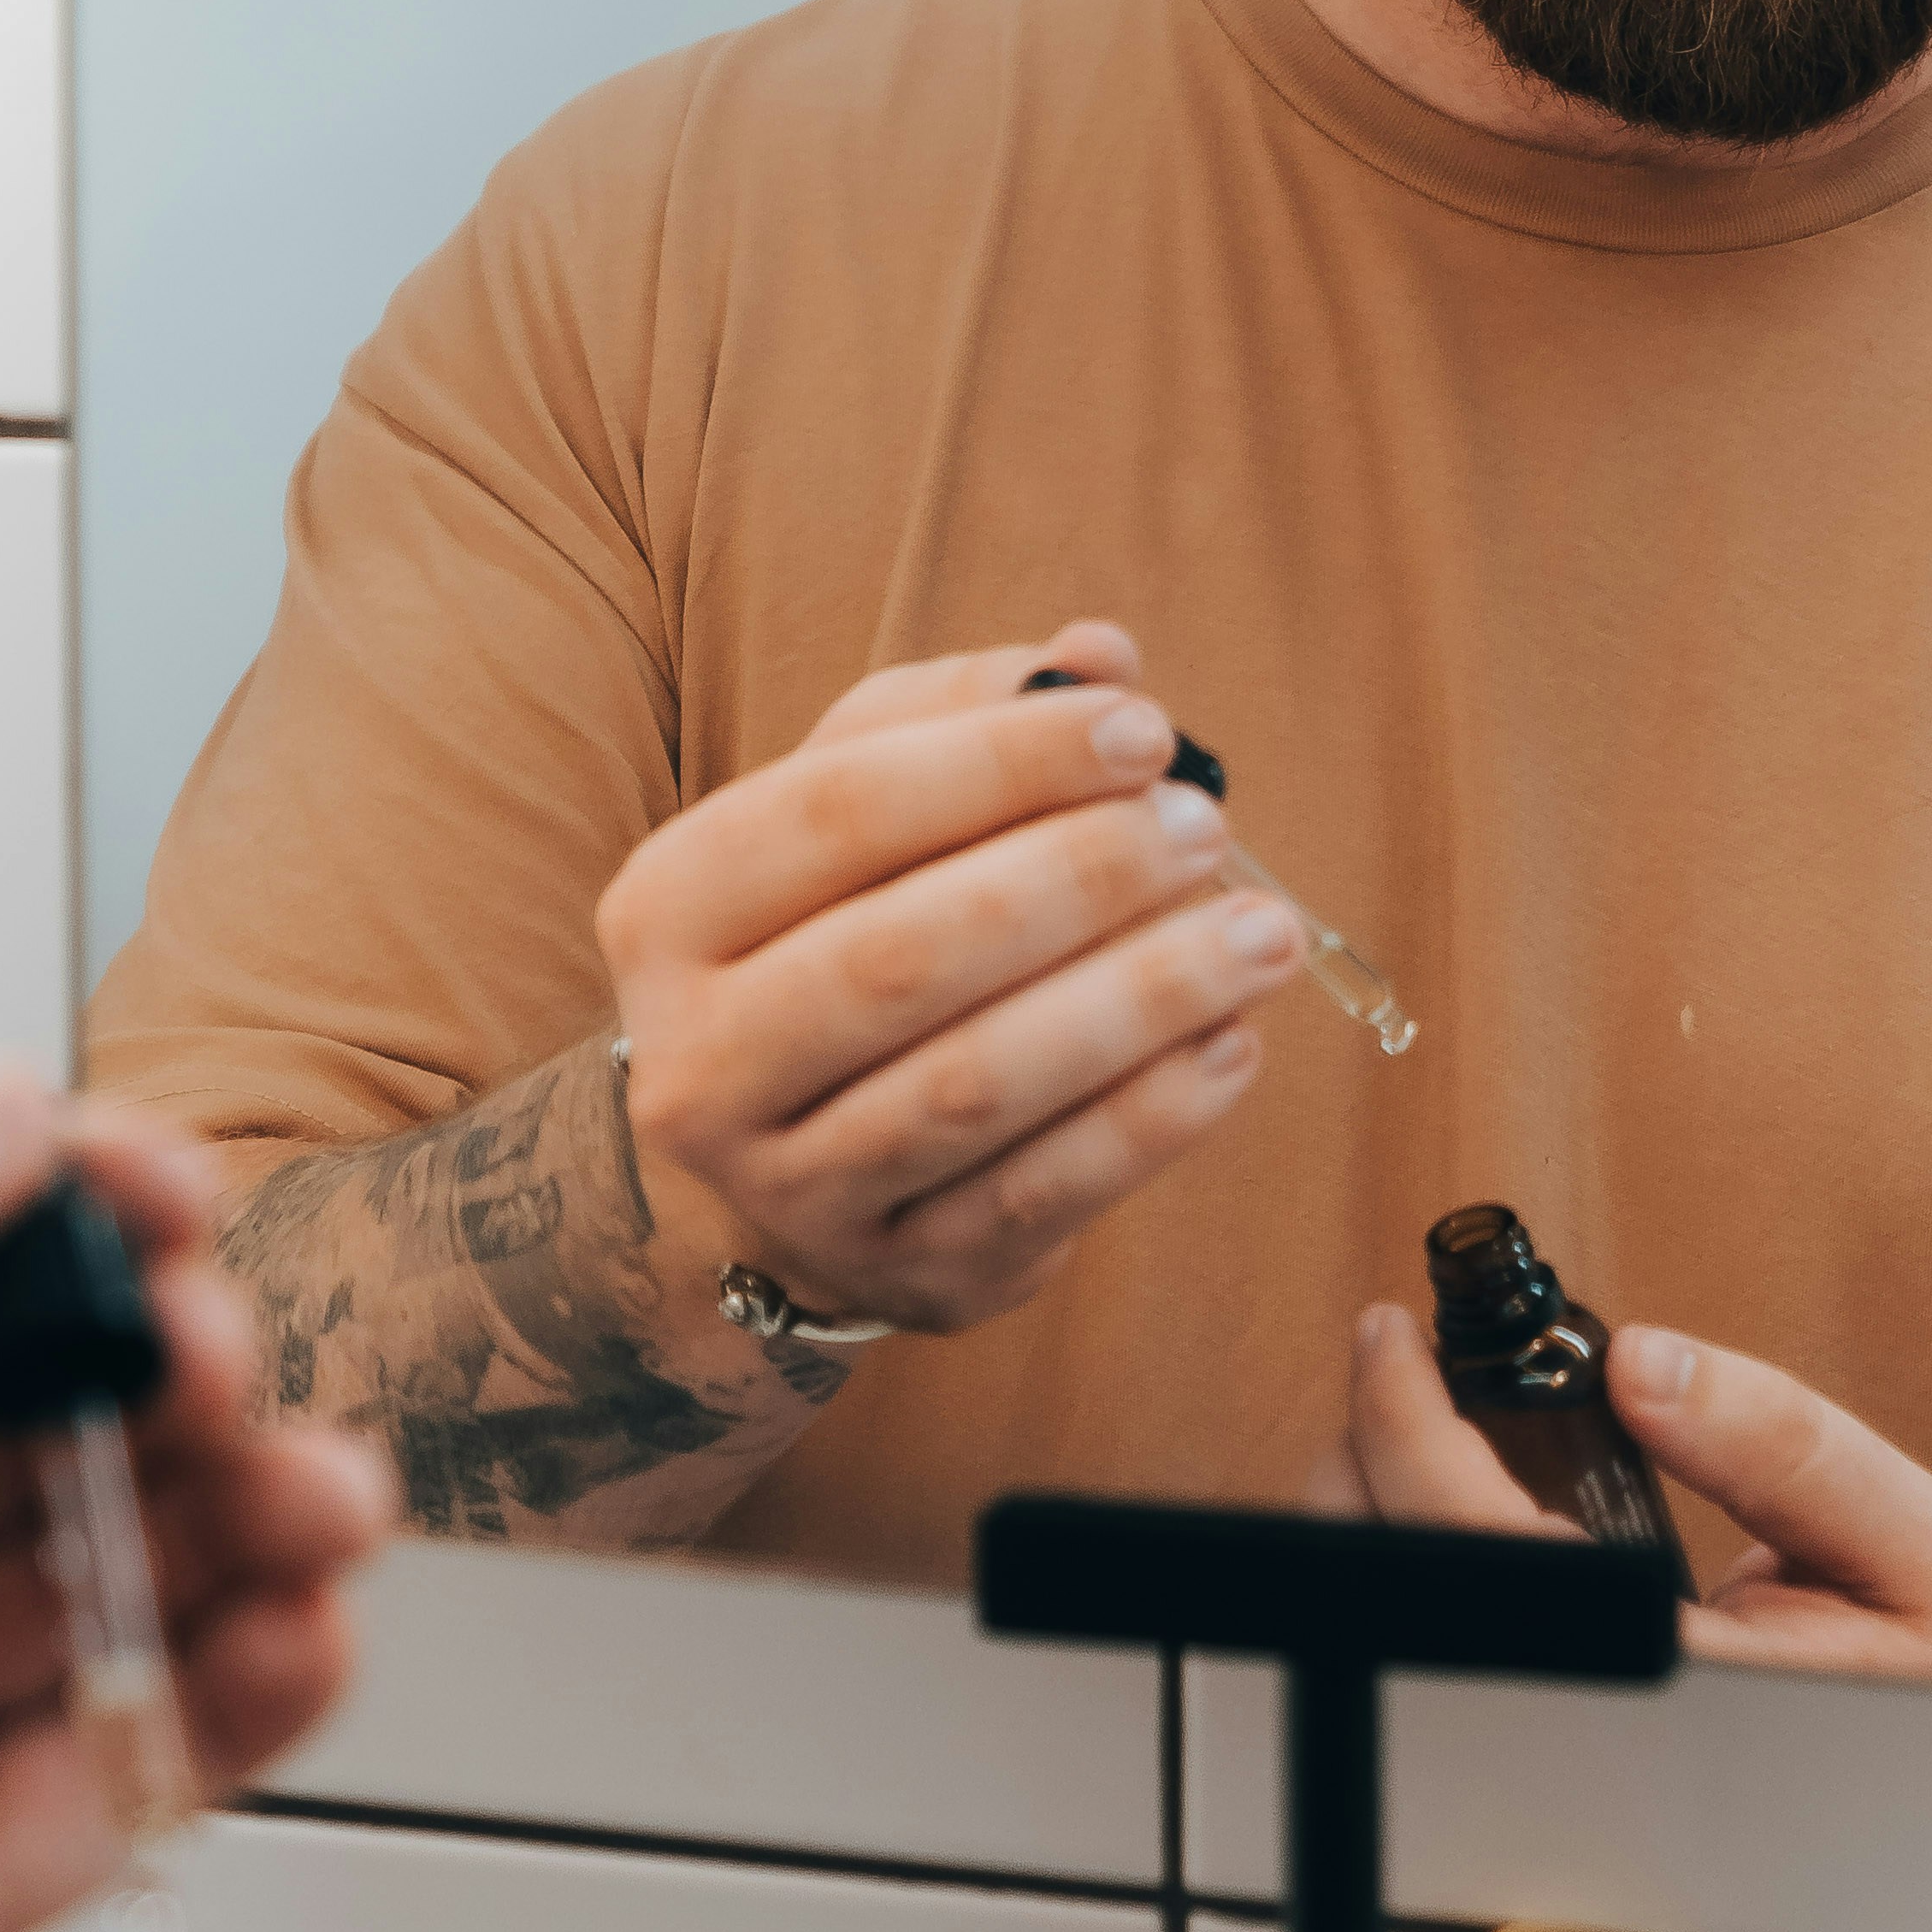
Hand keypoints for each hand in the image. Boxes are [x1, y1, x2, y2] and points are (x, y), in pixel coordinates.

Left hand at [0, 1077, 389, 1931]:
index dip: (52, 1212)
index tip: (155, 1187)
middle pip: (28, 1420)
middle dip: (157, 1363)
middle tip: (208, 1352)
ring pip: (98, 1587)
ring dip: (233, 1517)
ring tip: (315, 1483)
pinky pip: (107, 1782)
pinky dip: (231, 1703)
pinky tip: (304, 1628)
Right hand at [603, 620, 1289, 1337]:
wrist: (768, 1178)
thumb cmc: (835, 936)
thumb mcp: (858, 810)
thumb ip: (963, 714)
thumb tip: (1099, 653)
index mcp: (670, 910)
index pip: (834, 812)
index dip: (998, 762)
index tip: (1143, 726)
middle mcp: (699, 1064)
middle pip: (898, 959)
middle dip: (1076, 880)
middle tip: (1206, 827)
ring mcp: (794, 1193)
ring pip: (973, 1089)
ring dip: (1137, 1001)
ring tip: (1261, 932)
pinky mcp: (905, 1277)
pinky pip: (1040, 1196)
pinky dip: (1150, 1119)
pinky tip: (1234, 1045)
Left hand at [1341, 1299, 1931, 1688]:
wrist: (1925, 1790)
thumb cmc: (1916, 1672)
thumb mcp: (1905, 1542)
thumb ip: (1783, 1442)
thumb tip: (1641, 1364)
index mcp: (1671, 1682)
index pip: (1486, 1555)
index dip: (1414, 1444)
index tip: (1395, 1345)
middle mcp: (1584, 1725)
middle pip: (1396, 1589)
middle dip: (1363, 1459)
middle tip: (1395, 1360)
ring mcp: (1549, 1736)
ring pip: (1389, 1624)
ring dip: (1371, 1504)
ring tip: (1415, 1417)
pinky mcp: (1541, 1724)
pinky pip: (1435, 1637)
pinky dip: (1403, 1551)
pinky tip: (1441, 1494)